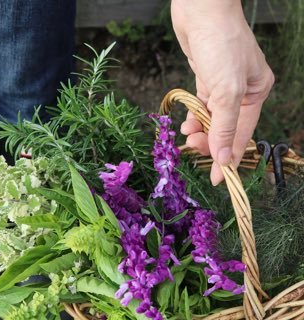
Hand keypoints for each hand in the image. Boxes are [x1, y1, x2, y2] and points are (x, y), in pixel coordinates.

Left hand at [171, 0, 273, 184]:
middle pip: (225, 129)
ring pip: (211, 120)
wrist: (201, 9)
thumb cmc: (220, 44)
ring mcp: (222, 86)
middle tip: (192, 149)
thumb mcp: (226, 91)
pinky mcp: (206, 80)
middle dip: (209, 143)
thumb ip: (225, 127)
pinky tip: (186, 124)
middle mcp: (241, 92)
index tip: (218, 180)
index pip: (242, 135)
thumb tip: (225, 159)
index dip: (228, 158)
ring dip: (199, 132)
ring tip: (187, 137)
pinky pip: (201, 108)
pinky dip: (194, 118)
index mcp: (256, 93)